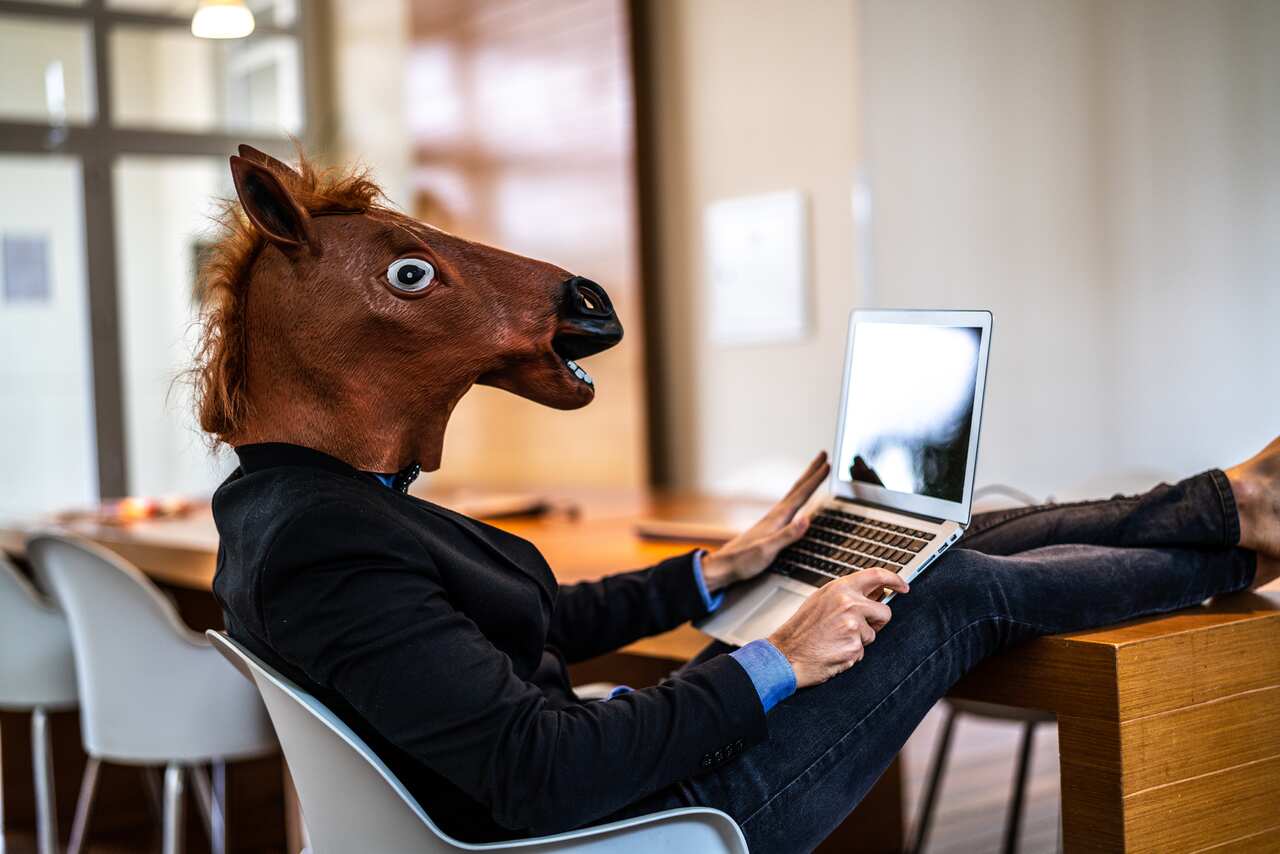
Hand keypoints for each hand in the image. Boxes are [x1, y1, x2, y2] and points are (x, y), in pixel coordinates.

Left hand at [700, 452, 830, 592]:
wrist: (723, 567)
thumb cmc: (743, 560)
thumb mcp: (767, 550)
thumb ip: (787, 536)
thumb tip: (806, 520)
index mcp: (777, 518)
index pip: (801, 494)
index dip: (816, 480)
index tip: (828, 465)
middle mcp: (775, 515)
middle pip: (797, 488)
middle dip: (812, 472)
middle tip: (823, 455)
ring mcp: (772, 520)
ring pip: (793, 495)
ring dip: (805, 482)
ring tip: (814, 473)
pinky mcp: (769, 528)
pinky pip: (789, 506)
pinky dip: (797, 497)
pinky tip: (797, 501)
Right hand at [767, 569, 909, 688]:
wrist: (786, 654)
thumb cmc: (802, 629)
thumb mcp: (822, 600)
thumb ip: (848, 593)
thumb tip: (876, 591)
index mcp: (840, 588)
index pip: (877, 575)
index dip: (895, 580)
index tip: (903, 587)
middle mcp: (849, 603)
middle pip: (884, 611)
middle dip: (877, 622)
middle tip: (858, 627)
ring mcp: (853, 625)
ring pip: (873, 634)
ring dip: (860, 639)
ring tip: (835, 639)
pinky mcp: (854, 646)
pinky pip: (863, 650)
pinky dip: (851, 653)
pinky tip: (834, 650)